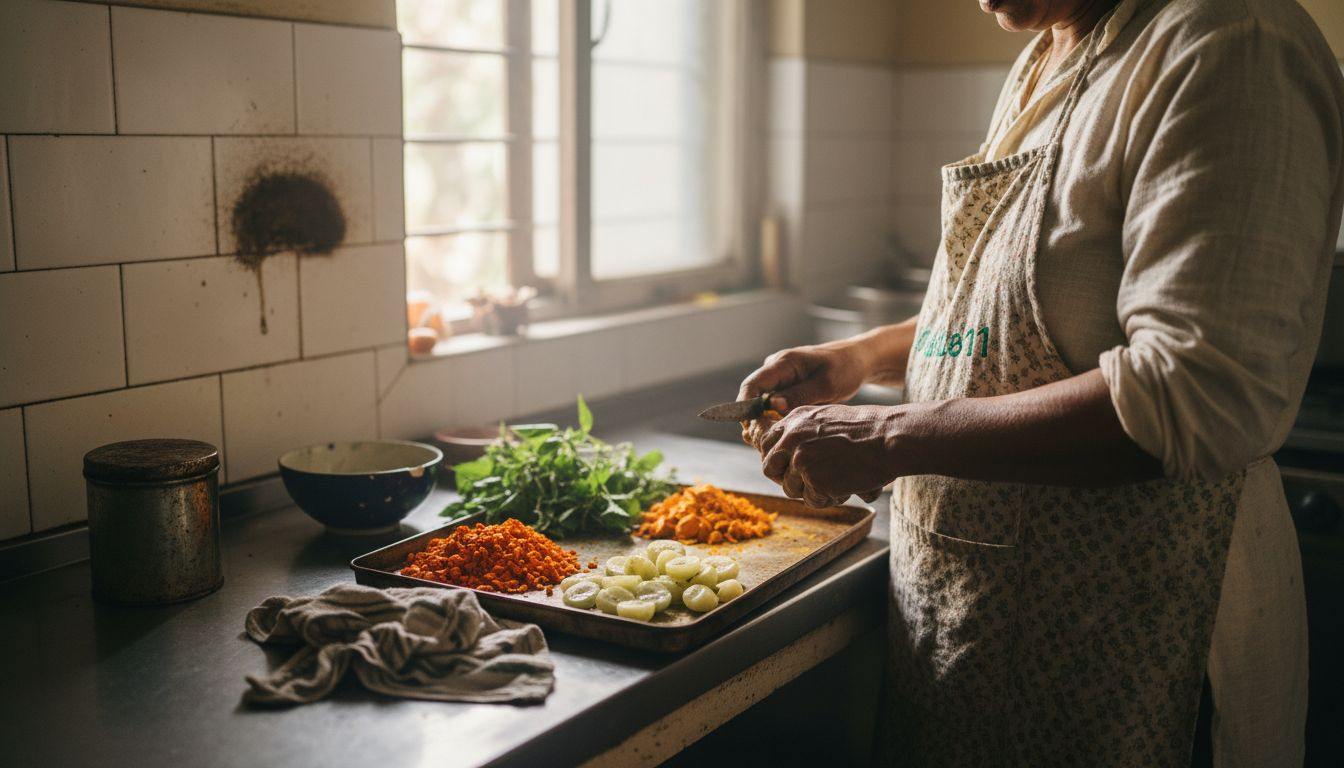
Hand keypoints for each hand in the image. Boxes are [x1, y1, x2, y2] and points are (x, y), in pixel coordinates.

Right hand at [738, 343, 869, 450]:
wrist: (856, 361)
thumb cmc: (845, 369)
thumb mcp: (827, 385)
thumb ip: (799, 395)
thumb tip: (771, 407)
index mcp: (783, 363)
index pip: (752, 385)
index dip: (746, 408)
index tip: (752, 430)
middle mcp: (775, 369)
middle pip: (752, 397)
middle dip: (754, 420)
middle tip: (764, 444)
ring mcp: (779, 378)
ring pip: (760, 404)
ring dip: (764, 423)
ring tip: (773, 443)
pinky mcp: (784, 387)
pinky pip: (772, 406)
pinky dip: (774, 420)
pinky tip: (781, 436)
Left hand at [758, 404, 900, 505]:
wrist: (887, 437)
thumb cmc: (866, 429)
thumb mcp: (826, 418)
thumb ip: (802, 432)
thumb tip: (786, 451)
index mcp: (794, 420)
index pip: (766, 443)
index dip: (776, 459)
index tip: (786, 467)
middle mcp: (792, 438)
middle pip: (770, 468)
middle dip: (785, 479)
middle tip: (807, 482)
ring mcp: (801, 459)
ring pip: (790, 488)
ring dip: (810, 491)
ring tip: (834, 482)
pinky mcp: (814, 479)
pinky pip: (811, 500)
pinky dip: (826, 499)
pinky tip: (842, 488)